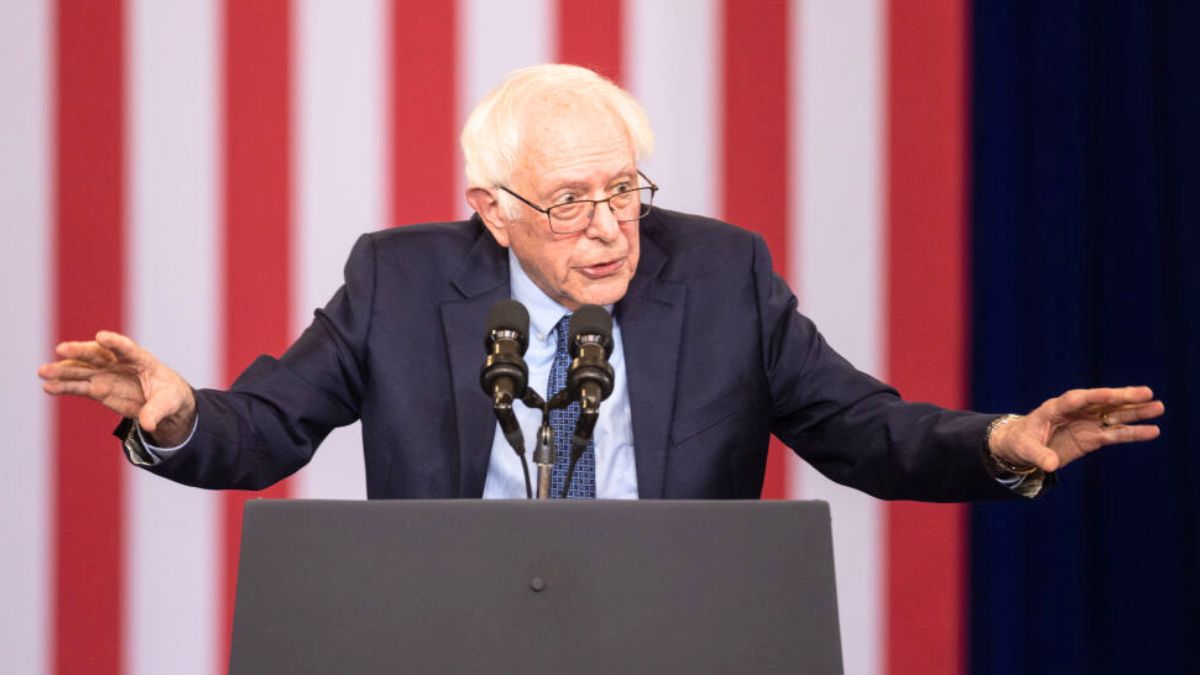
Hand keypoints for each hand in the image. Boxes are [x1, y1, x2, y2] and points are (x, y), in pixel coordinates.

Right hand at [37, 331, 196, 446]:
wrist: (162, 402)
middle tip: (61, 349)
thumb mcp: (169, 403)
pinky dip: (64, 387)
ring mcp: (106, 375)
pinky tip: (48, 387)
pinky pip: (78, 387)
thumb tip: (148, 424)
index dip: (115, 342)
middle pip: (97, 355)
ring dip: (63, 370)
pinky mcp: (98, 389)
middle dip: (80, 351)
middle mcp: (118, 363)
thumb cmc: (169, 395)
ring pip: (82, 370)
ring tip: (43, 371)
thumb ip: (157, 411)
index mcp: (141, 359)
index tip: (101, 336)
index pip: (127, 348)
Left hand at [988, 386, 1163, 472]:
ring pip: (1113, 415)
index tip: (1112, 394)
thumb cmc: (1020, 443)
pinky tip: (1153, 430)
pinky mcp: (1092, 437)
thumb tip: (1050, 465)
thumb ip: (1038, 455)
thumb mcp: (1025, 449)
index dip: (1094, 397)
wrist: (1021, 447)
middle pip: (1101, 402)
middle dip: (1122, 398)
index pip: (1076, 399)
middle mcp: (1074, 412)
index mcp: (1054, 408)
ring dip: (1135, 412)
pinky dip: (1132, 433)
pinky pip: (1115, 434)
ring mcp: (1085, 423)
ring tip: (1159, 407)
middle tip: (1147, 393)